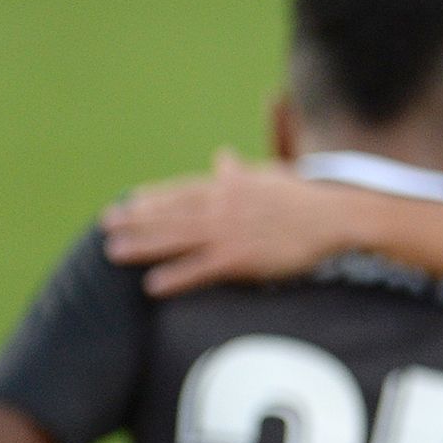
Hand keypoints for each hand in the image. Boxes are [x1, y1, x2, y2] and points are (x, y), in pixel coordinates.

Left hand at [104, 150, 359, 296]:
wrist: (336, 217)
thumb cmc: (306, 199)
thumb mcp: (269, 176)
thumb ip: (239, 171)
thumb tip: (222, 157)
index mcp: (229, 188)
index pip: (182, 191)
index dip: (153, 199)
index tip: (127, 202)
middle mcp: (223, 206)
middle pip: (171, 214)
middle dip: (136, 221)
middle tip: (105, 226)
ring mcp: (231, 231)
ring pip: (177, 239)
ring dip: (144, 246)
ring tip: (114, 253)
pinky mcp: (243, 258)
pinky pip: (201, 269)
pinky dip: (176, 277)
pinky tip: (153, 285)